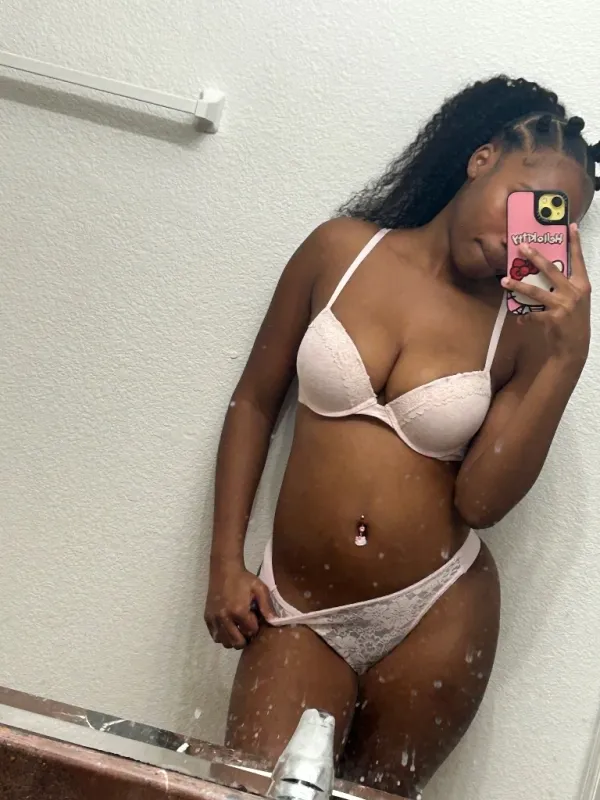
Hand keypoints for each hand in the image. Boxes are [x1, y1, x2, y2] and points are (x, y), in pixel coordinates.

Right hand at [204, 564, 274, 648]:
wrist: (224, 569)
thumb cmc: (244, 579)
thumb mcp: (260, 589)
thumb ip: (267, 606)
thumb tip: (273, 622)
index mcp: (239, 611)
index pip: (250, 631)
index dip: (255, 628)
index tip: (256, 619)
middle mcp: (224, 617)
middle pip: (237, 642)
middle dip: (246, 639)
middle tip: (248, 629)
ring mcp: (214, 619)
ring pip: (225, 642)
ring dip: (234, 639)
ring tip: (238, 629)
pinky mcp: (207, 618)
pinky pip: (215, 636)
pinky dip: (223, 636)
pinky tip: (229, 627)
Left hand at [501, 223, 590, 361]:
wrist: (574, 347)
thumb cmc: (573, 321)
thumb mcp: (576, 301)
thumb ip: (565, 286)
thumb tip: (546, 271)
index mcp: (582, 285)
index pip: (578, 260)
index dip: (575, 243)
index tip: (571, 226)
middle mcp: (574, 292)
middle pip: (551, 270)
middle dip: (535, 257)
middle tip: (521, 246)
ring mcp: (564, 305)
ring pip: (536, 291)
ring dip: (518, 285)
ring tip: (504, 281)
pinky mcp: (553, 319)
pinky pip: (532, 315)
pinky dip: (524, 318)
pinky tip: (519, 319)